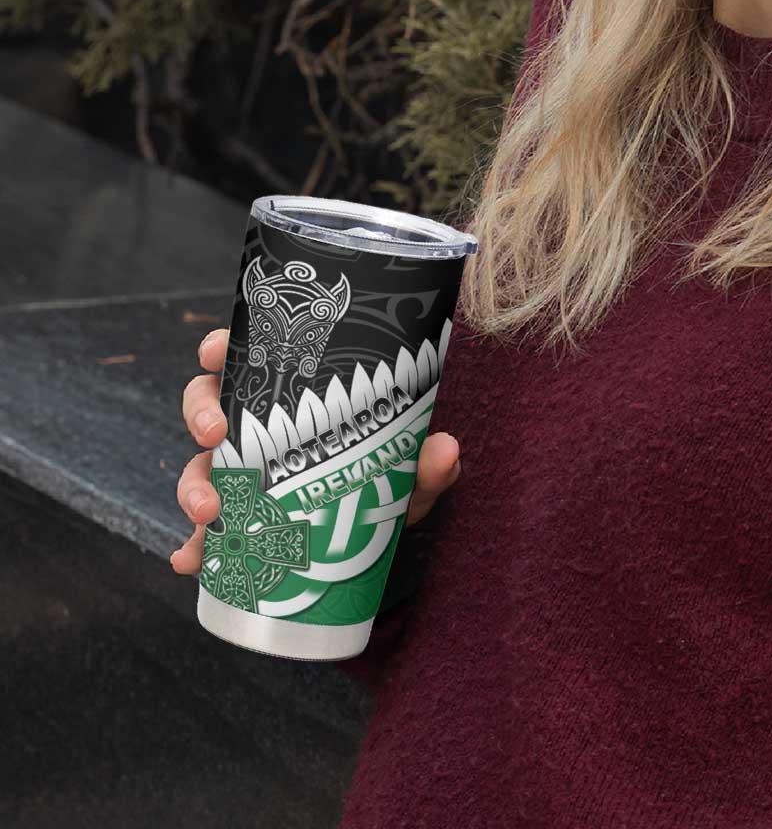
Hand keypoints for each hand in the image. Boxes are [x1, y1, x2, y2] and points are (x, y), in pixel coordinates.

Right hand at [169, 328, 461, 573]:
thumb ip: (425, 462)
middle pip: (208, 405)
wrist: (380, 533)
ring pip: (200, 466)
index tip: (214, 351)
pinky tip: (188, 561)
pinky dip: (193, 547)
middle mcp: (258, 429)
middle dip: (200, 415)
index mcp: (292, 397)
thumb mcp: (407, 471)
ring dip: (193, 486)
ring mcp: (242, 474)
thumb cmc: (387, 480)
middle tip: (215, 435)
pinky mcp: (238, 521)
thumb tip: (446, 449)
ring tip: (208, 513)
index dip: (221, 348)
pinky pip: (205, 532)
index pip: (248, 358)